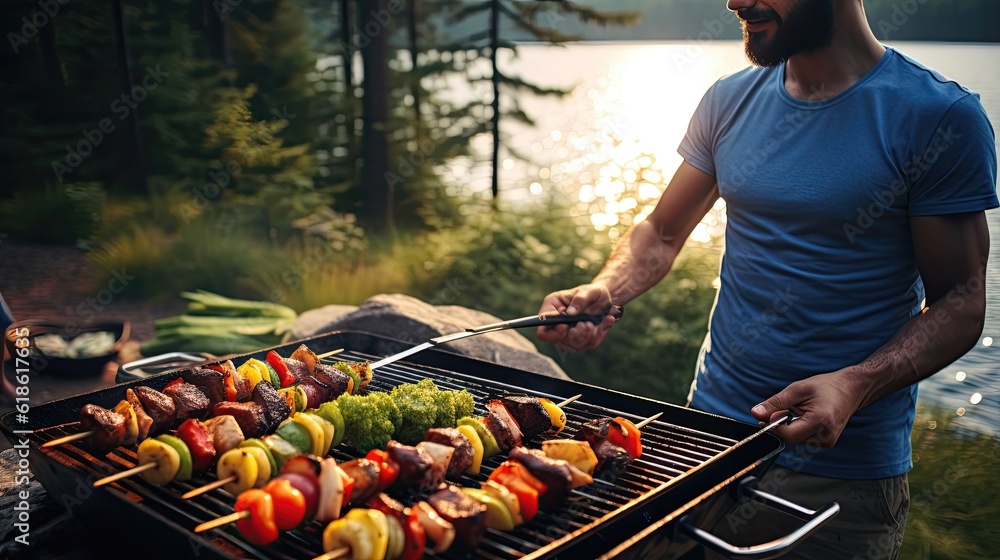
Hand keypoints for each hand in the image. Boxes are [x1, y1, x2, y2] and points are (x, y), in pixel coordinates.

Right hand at [535, 284, 617, 350]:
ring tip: (602, 320)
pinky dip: (599, 334)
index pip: (543, 330)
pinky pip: (588, 344)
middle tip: (589, 324)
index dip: (553, 333)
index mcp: (551, 308)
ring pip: (575, 345)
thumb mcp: (589, 291)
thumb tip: (570, 312)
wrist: (605, 300)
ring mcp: (567, 334)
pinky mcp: (580, 340)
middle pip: (560, 341)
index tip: (566, 327)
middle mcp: (556, 323)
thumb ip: (580, 299)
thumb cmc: (593, 292)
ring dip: (590, 335)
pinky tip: (607, 321)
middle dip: (577, 335)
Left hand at [750, 370, 868, 447]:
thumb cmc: (827, 386)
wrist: (852, 389)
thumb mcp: (798, 389)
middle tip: (790, 407)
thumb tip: (756, 413)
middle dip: (783, 424)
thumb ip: (776, 402)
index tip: (769, 414)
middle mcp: (826, 436)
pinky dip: (799, 428)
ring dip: (791, 426)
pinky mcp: (827, 442)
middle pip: (790, 438)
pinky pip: (804, 438)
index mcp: (820, 421)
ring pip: (796, 440)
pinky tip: (807, 416)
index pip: (787, 435)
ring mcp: (828, 442)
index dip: (774, 425)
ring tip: (802, 410)